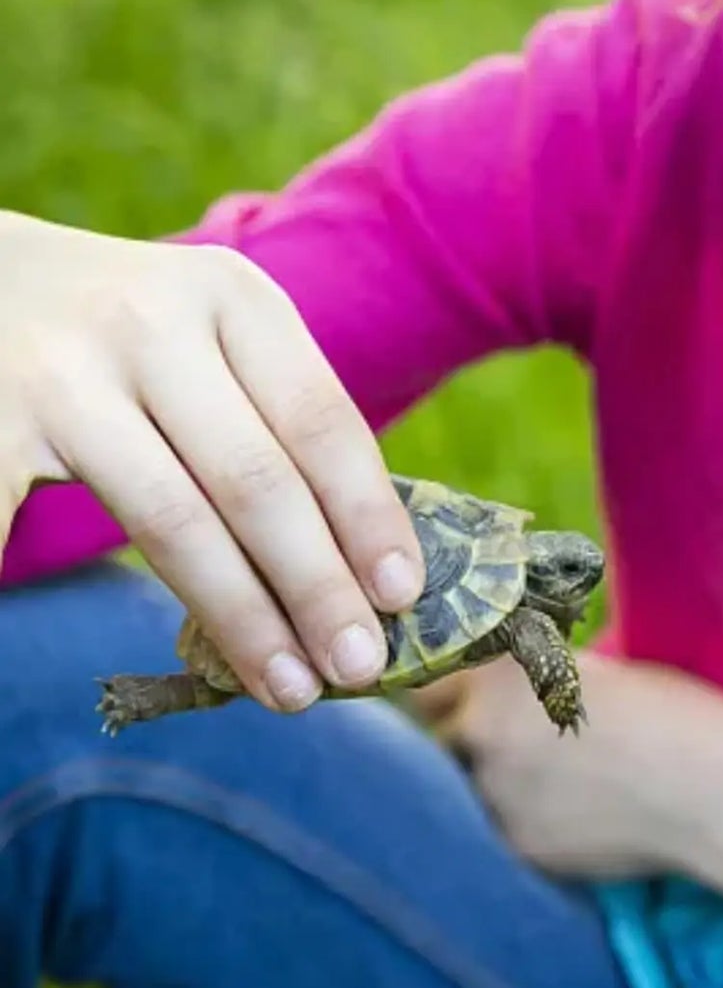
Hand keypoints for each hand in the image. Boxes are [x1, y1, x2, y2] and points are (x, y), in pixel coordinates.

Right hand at [0, 211, 425, 710]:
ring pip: (175, 520)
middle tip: (361, 666)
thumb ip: (274, 421)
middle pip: (259, 480)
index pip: (323, 423)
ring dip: (243, 619)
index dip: (368, 517)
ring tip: (290, 689)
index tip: (403, 597)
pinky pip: (53, 527)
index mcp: (233, 298)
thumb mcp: (212, 336)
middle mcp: (153, 321)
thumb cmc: (125, 335)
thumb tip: (362, 564)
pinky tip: (169, 662)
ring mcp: (64, 371)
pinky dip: (108, 594)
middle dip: (319, 588)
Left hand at [443, 650, 722, 905]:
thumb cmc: (668, 710)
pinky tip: (580, 813)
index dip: (448, 694)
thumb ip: (527, 682)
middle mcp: (481, 730)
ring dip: (498, 786)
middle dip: (471, 743)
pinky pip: (503, 831)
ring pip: (471, 791)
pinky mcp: (516, 845)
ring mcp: (493, 794)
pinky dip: (529, 823)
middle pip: (442, 740)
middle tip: (523, 745)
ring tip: (563, 781)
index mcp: (499, 675)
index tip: (467, 700)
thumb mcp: (589, 673)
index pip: (429, 685)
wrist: (708, 785)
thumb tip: (496, 690)